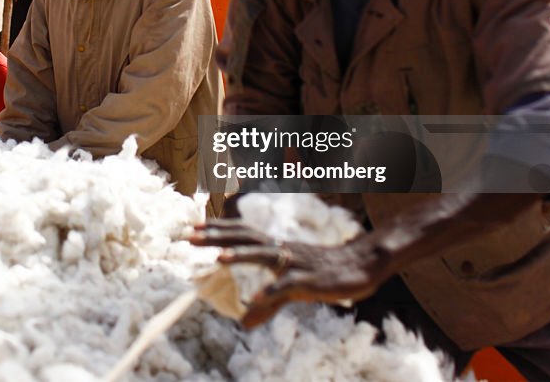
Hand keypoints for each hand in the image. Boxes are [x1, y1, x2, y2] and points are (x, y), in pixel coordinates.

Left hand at [190, 219, 390, 328]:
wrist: (360, 265)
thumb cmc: (323, 273)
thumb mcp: (292, 290)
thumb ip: (268, 304)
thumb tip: (244, 322)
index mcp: (275, 247)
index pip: (241, 233)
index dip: (218, 229)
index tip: (193, 226)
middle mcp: (281, 250)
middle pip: (245, 238)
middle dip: (217, 235)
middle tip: (189, 234)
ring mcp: (295, 262)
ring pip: (264, 254)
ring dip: (241, 255)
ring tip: (218, 258)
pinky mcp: (309, 279)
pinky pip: (288, 285)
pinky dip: (271, 290)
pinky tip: (255, 298)